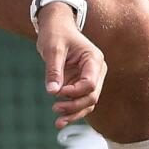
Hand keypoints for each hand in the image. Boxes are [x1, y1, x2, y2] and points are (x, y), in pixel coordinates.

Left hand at [36, 5, 105, 128]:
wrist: (56, 26)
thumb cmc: (56, 33)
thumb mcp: (53, 49)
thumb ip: (54, 70)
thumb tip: (52, 91)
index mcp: (94, 60)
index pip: (90, 83)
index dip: (74, 92)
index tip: (57, 91)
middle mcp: (96, 71)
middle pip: (91, 96)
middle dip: (74, 106)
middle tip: (55, 108)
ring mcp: (90, 78)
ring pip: (88, 103)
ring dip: (74, 113)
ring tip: (58, 121)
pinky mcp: (81, 84)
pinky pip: (80, 101)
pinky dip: (72, 111)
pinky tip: (60, 121)